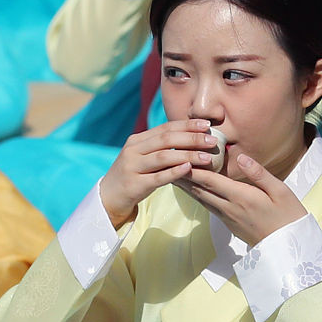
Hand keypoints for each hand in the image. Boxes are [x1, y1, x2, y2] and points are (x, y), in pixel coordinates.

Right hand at [99, 120, 214, 226]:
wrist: (108, 197)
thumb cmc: (132, 175)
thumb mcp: (142, 157)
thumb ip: (160, 147)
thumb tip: (191, 138)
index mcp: (137, 140)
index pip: (165, 128)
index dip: (187, 125)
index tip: (207, 125)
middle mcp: (133, 150)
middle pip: (166, 140)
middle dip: (192, 138)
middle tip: (212, 141)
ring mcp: (132, 167)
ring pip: (164, 157)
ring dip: (188, 155)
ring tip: (207, 157)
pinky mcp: (134, 185)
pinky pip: (157, 177)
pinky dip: (174, 172)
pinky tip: (188, 169)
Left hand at [180, 147, 308, 244]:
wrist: (289, 247)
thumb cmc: (288, 215)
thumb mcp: (280, 191)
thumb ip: (259, 174)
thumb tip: (241, 158)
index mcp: (241, 197)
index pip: (211, 180)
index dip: (192, 169)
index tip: (179, 156)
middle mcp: (229, 208)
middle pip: (200, 190)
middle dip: (182, 175)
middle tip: (166, 162)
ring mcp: (227, 217)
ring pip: (201, 199)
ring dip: (186, 186)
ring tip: (172, 173)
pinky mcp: (228, 224)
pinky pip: (208, 206)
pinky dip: (197, 195)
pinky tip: (192, 190)